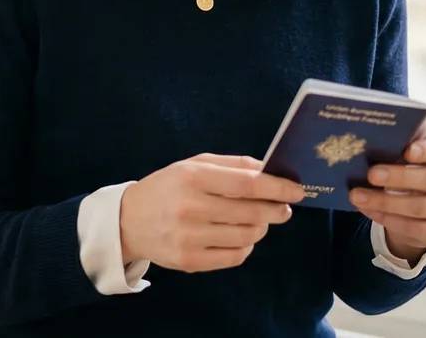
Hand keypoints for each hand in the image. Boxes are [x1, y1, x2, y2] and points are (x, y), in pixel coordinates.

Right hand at [119, 152, 305, 272]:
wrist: (127, 221)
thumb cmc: (166, 188)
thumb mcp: (193, 165)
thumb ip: (232, 165)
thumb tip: (269, 169)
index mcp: (192, 178)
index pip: (247, 184)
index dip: (277, 188)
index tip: (297, 191)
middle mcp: (190, 208)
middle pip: (251, 212)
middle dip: (275, 210)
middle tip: (283, 208)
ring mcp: (189, 237)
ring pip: (247, 236)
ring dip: (261, 228)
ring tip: (257, 220)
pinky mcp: (189, 261)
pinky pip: (235, 256)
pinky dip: (245, 246)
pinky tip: (239, 236)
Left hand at [349, 139, 425, 262]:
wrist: (422, 209)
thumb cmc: (415, 171)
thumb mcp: (412, 157)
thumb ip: (402, 148)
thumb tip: (370, 143)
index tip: (407, 151)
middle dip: (400, 177)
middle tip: (371, 174)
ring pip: (422, 207)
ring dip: (386, 201)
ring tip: (358, 195)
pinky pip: (415, 228)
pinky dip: (387, 218)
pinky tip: (367, 209)